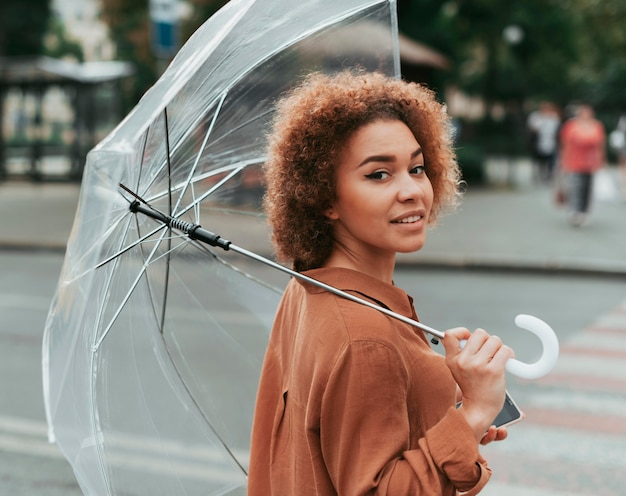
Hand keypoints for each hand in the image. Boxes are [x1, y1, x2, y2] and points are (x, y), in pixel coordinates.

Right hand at [444, 327, 514, 441]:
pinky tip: (508, 361)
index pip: (450, 334)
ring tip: (498, 359)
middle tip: (489, 353)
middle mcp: (463, 361)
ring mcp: (478, 366)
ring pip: (495, 340)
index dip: (462, 332)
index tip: (469, 338)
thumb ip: (459, 353)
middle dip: (488, 340)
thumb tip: (467, 334)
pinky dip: (509, 354)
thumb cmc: (472, 388)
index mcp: (452, 360)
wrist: (479, 410)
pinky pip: (505, 351)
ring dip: (499, 348)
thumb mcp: (458, 370)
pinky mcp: (493, 371)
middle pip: (480, 333)